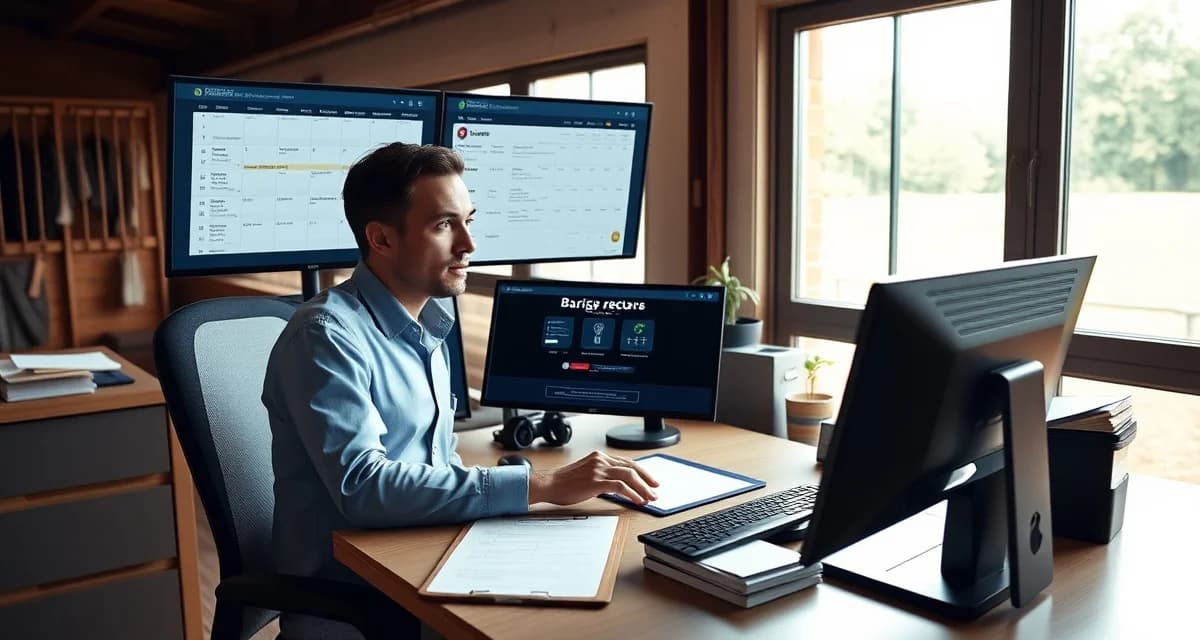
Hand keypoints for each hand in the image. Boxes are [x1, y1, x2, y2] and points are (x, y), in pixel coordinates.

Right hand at [528, 451, 659, 505]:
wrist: (549, 484)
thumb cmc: (564, 482)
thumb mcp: (586, 473)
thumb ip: (601, 475)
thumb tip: (619, 486)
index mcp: (599, 457)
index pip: (626, 462)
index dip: (641, 472)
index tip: (650, 480)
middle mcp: (601, 460)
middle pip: (631, 467)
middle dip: (647, 479)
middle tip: (656, 489)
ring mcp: (599, 470)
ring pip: (629, 476)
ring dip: (643, 488)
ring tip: (650, 497)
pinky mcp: (596, 481)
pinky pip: (620, 486)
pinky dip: (632, 493)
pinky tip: (637, 500)